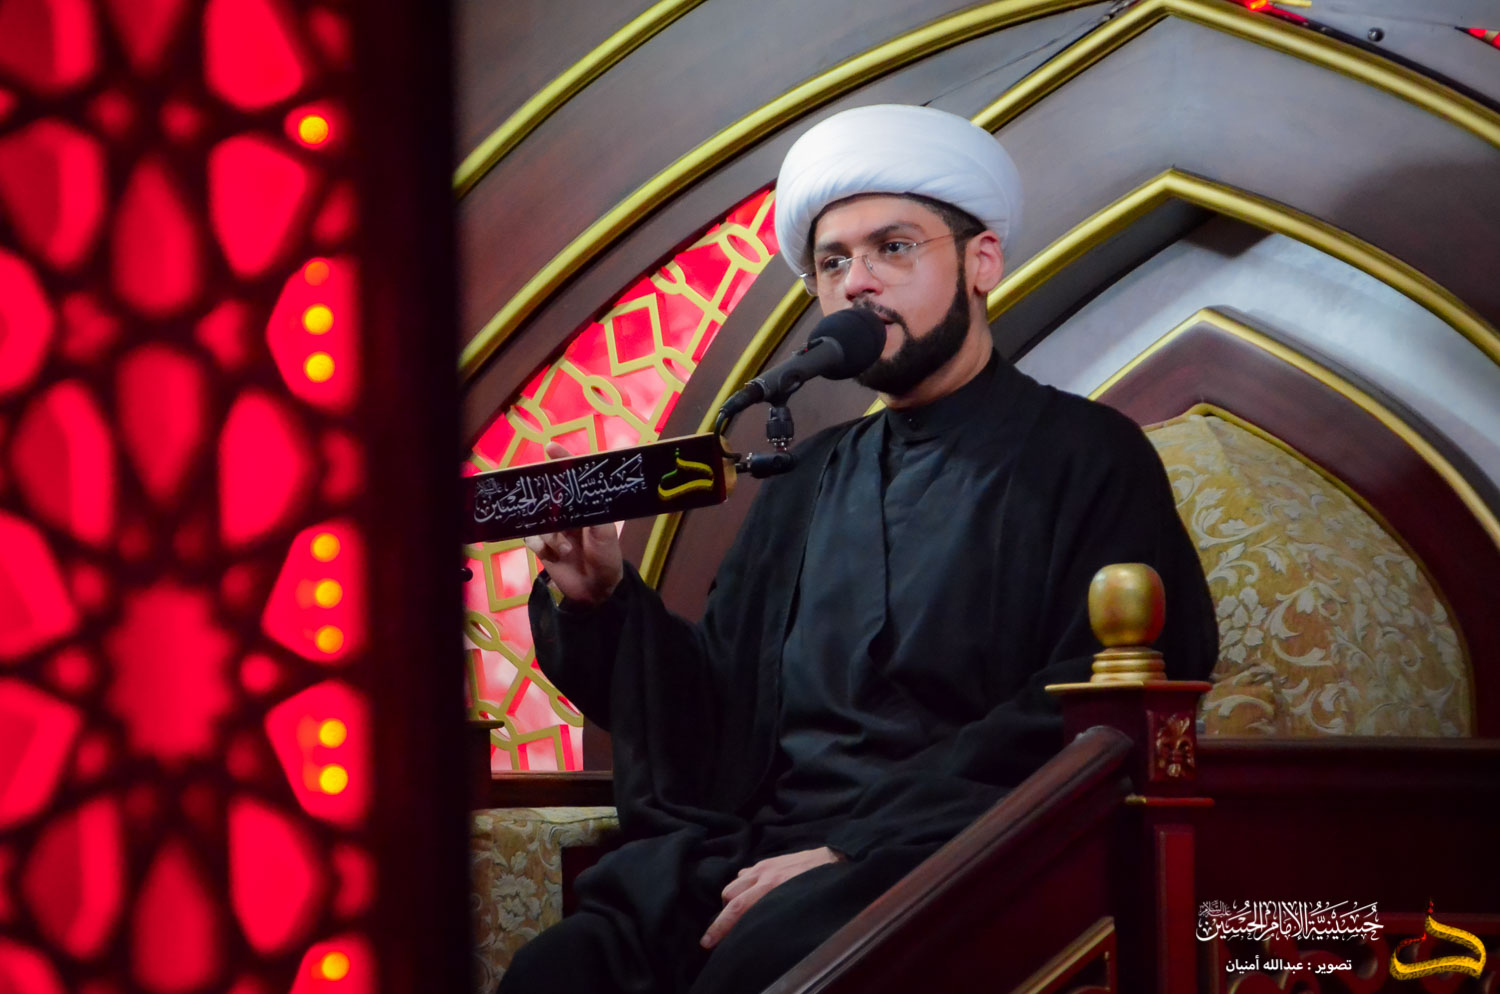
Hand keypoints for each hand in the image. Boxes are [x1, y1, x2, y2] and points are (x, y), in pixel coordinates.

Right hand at [521, 442, 623, 606]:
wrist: (597, 591)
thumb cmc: (607, 558)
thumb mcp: (605, 533)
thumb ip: (592, 512)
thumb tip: (581, 492)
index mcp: (585, 506)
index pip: (573, 479)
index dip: (563, 461)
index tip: (551, 447)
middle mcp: (567, 514)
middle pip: (548, 496)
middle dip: (545, 500)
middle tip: (548, 508)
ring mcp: (553, 530)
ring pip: (538, 520)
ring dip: (549, 534)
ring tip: (564, 549)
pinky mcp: (542, 546)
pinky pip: (531, 538)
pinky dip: (541, 546)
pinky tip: (554, 555)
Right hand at [700, 847, 843, 949]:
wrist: (836, 858)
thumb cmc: (822, 885)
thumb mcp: (800, 904)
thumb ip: (777, 912)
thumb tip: (761, 929)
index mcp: (773, 888)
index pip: (738, 909)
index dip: (720, 927)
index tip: (707, 941)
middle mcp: (764, 876)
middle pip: (729, 895)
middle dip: (723, 913)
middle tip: (726, 928)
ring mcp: (765, 866)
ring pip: (734, 883)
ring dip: (732, 898)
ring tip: (740, 911)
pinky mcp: (769, 861)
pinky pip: (746, 873)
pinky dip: (743, 884)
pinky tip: (752, 892)